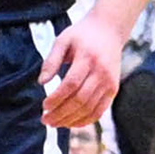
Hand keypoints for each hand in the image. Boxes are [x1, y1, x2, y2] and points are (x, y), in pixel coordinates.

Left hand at [39, 11, 130, 127]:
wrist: (109, 30)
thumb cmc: (81, 35)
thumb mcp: (63, 40)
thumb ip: (51, 61)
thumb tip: (41, 82)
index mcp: (88, 58)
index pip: (71, 84)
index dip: (56, 98)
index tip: (44, 105)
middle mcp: (102, 72)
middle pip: (80, 100)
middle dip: (61, 113)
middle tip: (45, 120)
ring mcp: (110, 82)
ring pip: (90, 108)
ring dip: (71, 120)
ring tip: (55, 123)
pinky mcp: (113, 89)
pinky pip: (100, 110)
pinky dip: (86, 120)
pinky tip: (71, 123)